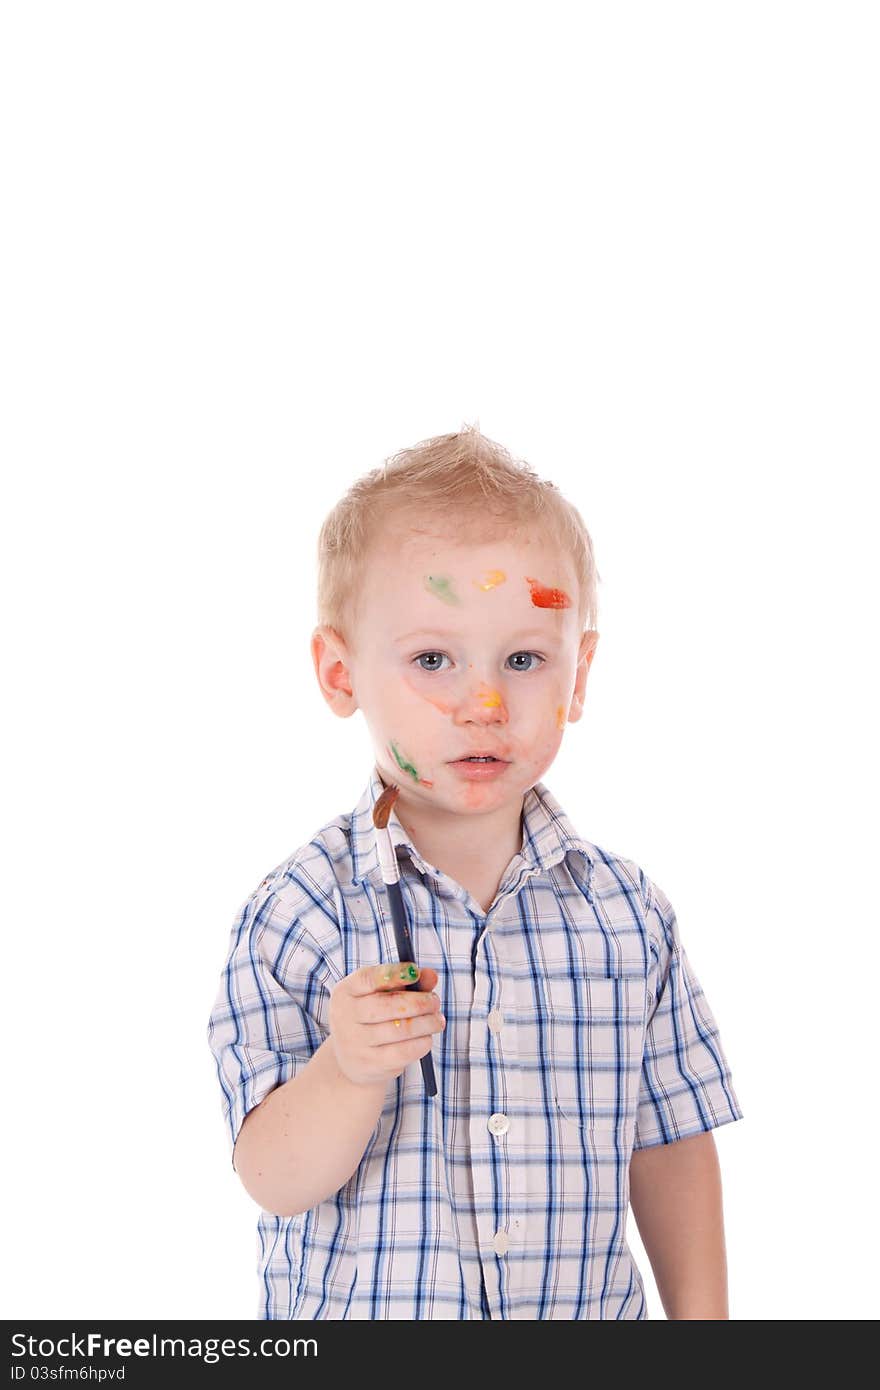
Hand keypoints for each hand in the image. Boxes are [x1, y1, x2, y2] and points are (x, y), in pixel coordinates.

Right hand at [327, 962, 445, 1086]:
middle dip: (419, 1002)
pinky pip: (403, 1052)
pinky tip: (427, 1038)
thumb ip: (407, 982)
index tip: (416, 972)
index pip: (368, 978)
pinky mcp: (368, 1064)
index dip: (394, 973)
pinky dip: (421, 1043)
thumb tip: (431, 975)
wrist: (351, 1058)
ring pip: (400, 1029)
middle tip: (435, 1002)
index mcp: (345, 991)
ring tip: (437, 1020)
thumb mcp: (383, 994)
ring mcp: (354, 1043)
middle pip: (388, 1005)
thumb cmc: (372, 1017)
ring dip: (427, 1023)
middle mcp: (344, 1016)